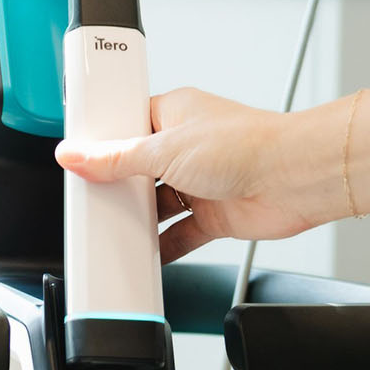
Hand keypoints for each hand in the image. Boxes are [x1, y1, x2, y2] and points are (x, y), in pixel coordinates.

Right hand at [55, 87, 338, 261]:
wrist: (295, 178)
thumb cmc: (246, 144)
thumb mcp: (164, 149)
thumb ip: (116, 158)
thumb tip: (75, 154)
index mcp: (174, 113)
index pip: (126, 127)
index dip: (102, 145)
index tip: (76, 162)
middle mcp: (188, 146)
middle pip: (139, 170)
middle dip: (119, 187)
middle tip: (90, 201)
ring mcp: (202, 181)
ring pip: (159, 204)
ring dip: (140, 219)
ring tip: (111, 231)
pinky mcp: (215, 214)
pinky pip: (181, 234)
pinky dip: (164, 246)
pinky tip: (146, 255)